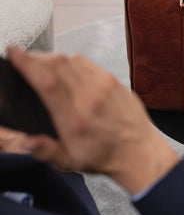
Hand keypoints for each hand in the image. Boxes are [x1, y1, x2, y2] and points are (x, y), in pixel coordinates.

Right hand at [3, 45, 178, 192]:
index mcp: (75, 119)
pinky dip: (71, 60)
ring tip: (41, 63)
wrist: (139, 150)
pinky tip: (65, 68)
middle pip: (57, 64)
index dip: (27, 63)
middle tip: (23, 57)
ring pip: (72, 59)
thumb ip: (46, 151)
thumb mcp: (70, 162)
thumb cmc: (105, 156)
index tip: (14, 52)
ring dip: (52, 57)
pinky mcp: (114, 81)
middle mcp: (90, 98)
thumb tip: (27, 141)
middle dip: (35, 56)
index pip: (47, 82)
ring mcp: (104, 86)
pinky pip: (87, 62)